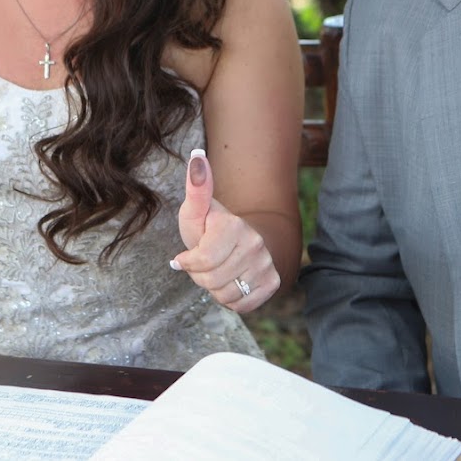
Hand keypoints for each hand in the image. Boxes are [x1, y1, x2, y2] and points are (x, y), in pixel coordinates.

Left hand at [173, 148, 279, 312]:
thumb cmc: (210, 228)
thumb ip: (196, 186)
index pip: (200, 262)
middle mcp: (255, 243)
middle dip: (200, 276)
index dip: (188, 262)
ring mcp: (266, 264)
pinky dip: (231, 299)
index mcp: (233, 225)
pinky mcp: (272, 282)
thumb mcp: (195, 210)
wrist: (240, 242)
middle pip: (210, 280)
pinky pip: (241, 306)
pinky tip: (232, 281)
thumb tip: (197, 154)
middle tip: (207, 261)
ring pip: (225, 295)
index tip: (188, 254)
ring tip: (219, 269)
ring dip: (215, 288)